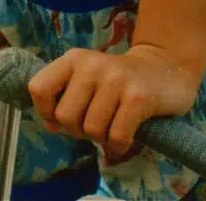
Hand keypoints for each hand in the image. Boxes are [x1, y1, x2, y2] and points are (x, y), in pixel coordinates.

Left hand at [27, 44, 199, 155]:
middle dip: (77, 131)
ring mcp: (116, 79)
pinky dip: (118, 146)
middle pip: (64, 117)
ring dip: (101, 139)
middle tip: (94, 125)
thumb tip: (51, 127)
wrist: (166, 68)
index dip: (45, 112)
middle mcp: (91, 65)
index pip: (39, 89)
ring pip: (91, 130)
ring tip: (111, 127)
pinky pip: (117, 136)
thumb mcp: (87, 78)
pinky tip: (124, 139)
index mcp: (73, 59)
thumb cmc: (119, 81)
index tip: (61, 119)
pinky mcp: (138, 96)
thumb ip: (65, 97)